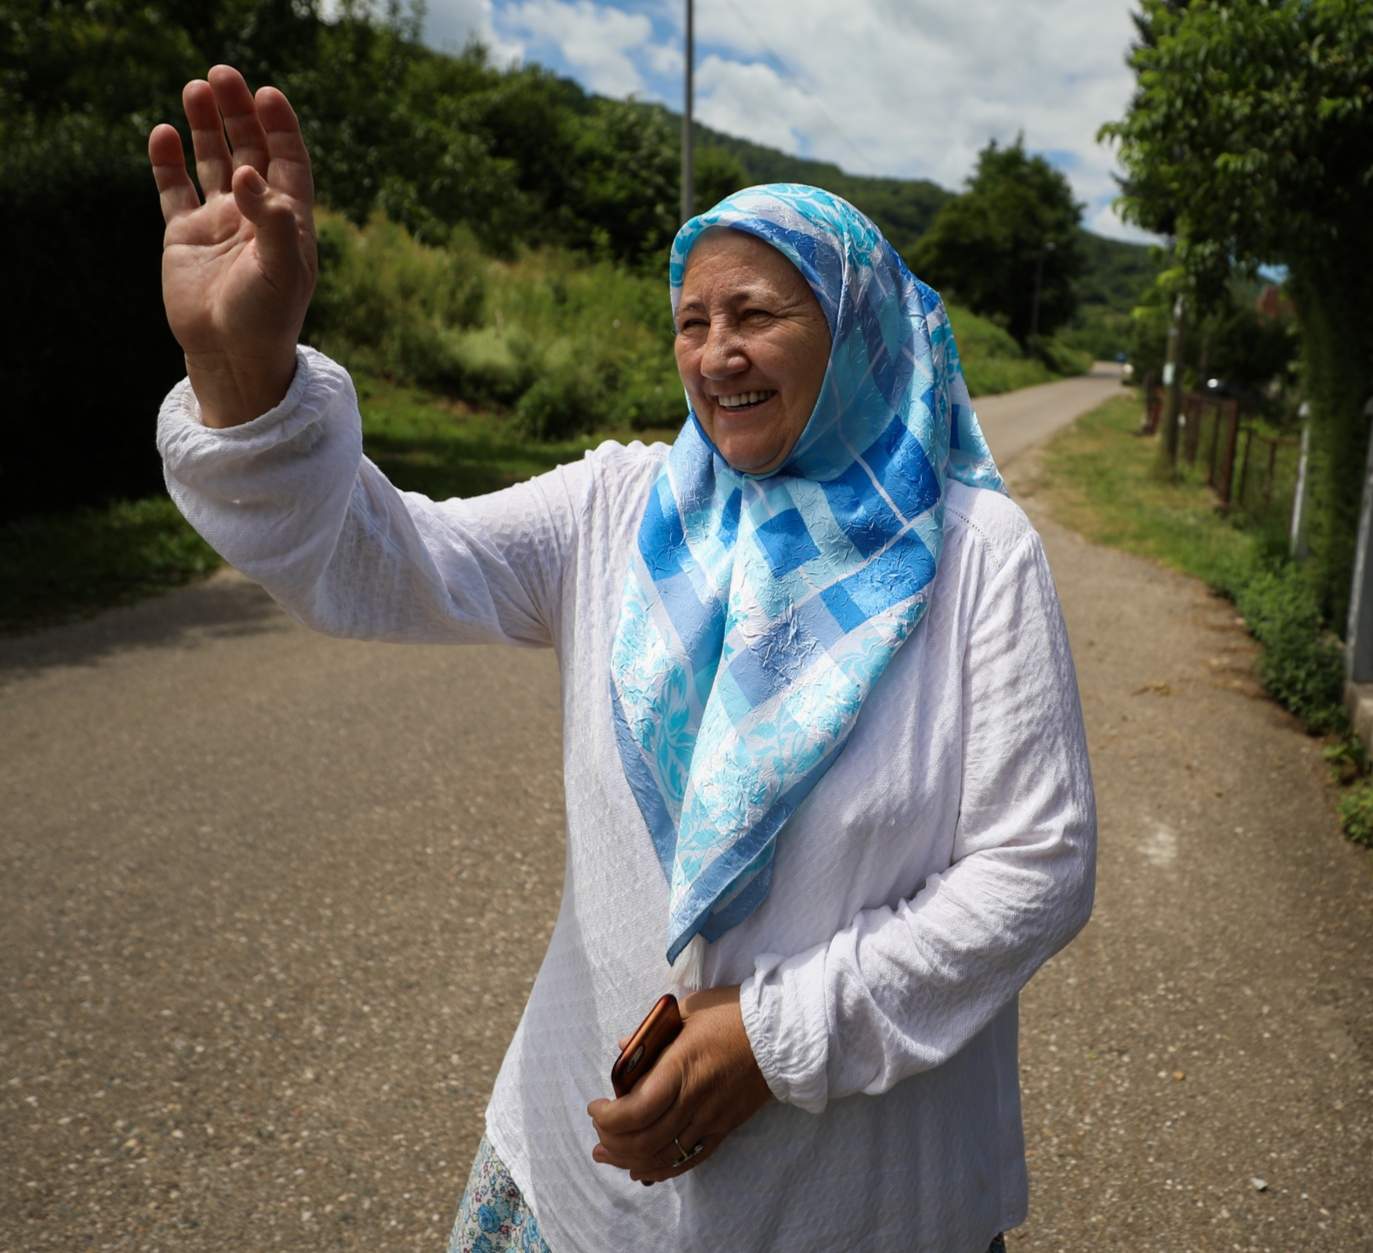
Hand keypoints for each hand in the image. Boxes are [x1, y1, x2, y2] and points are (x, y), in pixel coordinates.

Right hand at [148, 65, 316, 426]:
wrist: (232, 355)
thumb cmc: (267, 317)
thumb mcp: (282, 270)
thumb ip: (271, 220)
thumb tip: (249, 173)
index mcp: (287, 220)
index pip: (288, 161)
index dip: (279, 126)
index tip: (267, 94)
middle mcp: (253, 214)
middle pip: (248, 149)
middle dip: (238, 113)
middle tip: (222, 75)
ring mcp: (218, 223)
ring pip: (211, 161)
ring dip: (205, 125)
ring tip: (195, 89)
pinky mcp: (184, 236)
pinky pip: (174, 188)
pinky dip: (168, 160)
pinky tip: (162, 133)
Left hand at [587, 986, 773, 1184]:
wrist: (781, 1032)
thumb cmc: (733, 1013)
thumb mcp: (688, 1009)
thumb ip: (652, 1031)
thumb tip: (624, 1046)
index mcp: (681, 1067)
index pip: (636, 1110)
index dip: (608, 1117)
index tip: (595, 1107)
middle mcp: (694, 1100)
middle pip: (644, 1139)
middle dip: (612, 1142)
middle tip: (597, 1135)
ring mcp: (711, 1119)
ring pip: (664, 1156)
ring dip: (630, 1160)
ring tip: (609, 1156)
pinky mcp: (725, 1128)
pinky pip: (690, 1159)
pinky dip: (663, 1169)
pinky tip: (644, 1169)